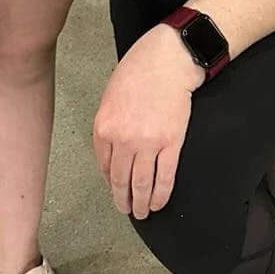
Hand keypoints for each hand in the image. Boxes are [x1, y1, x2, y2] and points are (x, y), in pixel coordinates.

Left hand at [92, 26, 204, 219]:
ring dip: (141, 204)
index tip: (114, 188)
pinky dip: (161, 195)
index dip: (109, 181)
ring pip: (142, 184)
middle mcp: (123, 140)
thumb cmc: (138, 71)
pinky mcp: (171, 144)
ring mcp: (148, 144)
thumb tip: (112, 151)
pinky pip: (164, 178)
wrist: (167, 61)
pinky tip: (159, 203)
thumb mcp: (110, 96)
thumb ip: (109, 125)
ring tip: (142, 213)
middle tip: (125, 209)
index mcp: (104, 127)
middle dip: (122, 199)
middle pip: (120, 180)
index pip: (103, 165)